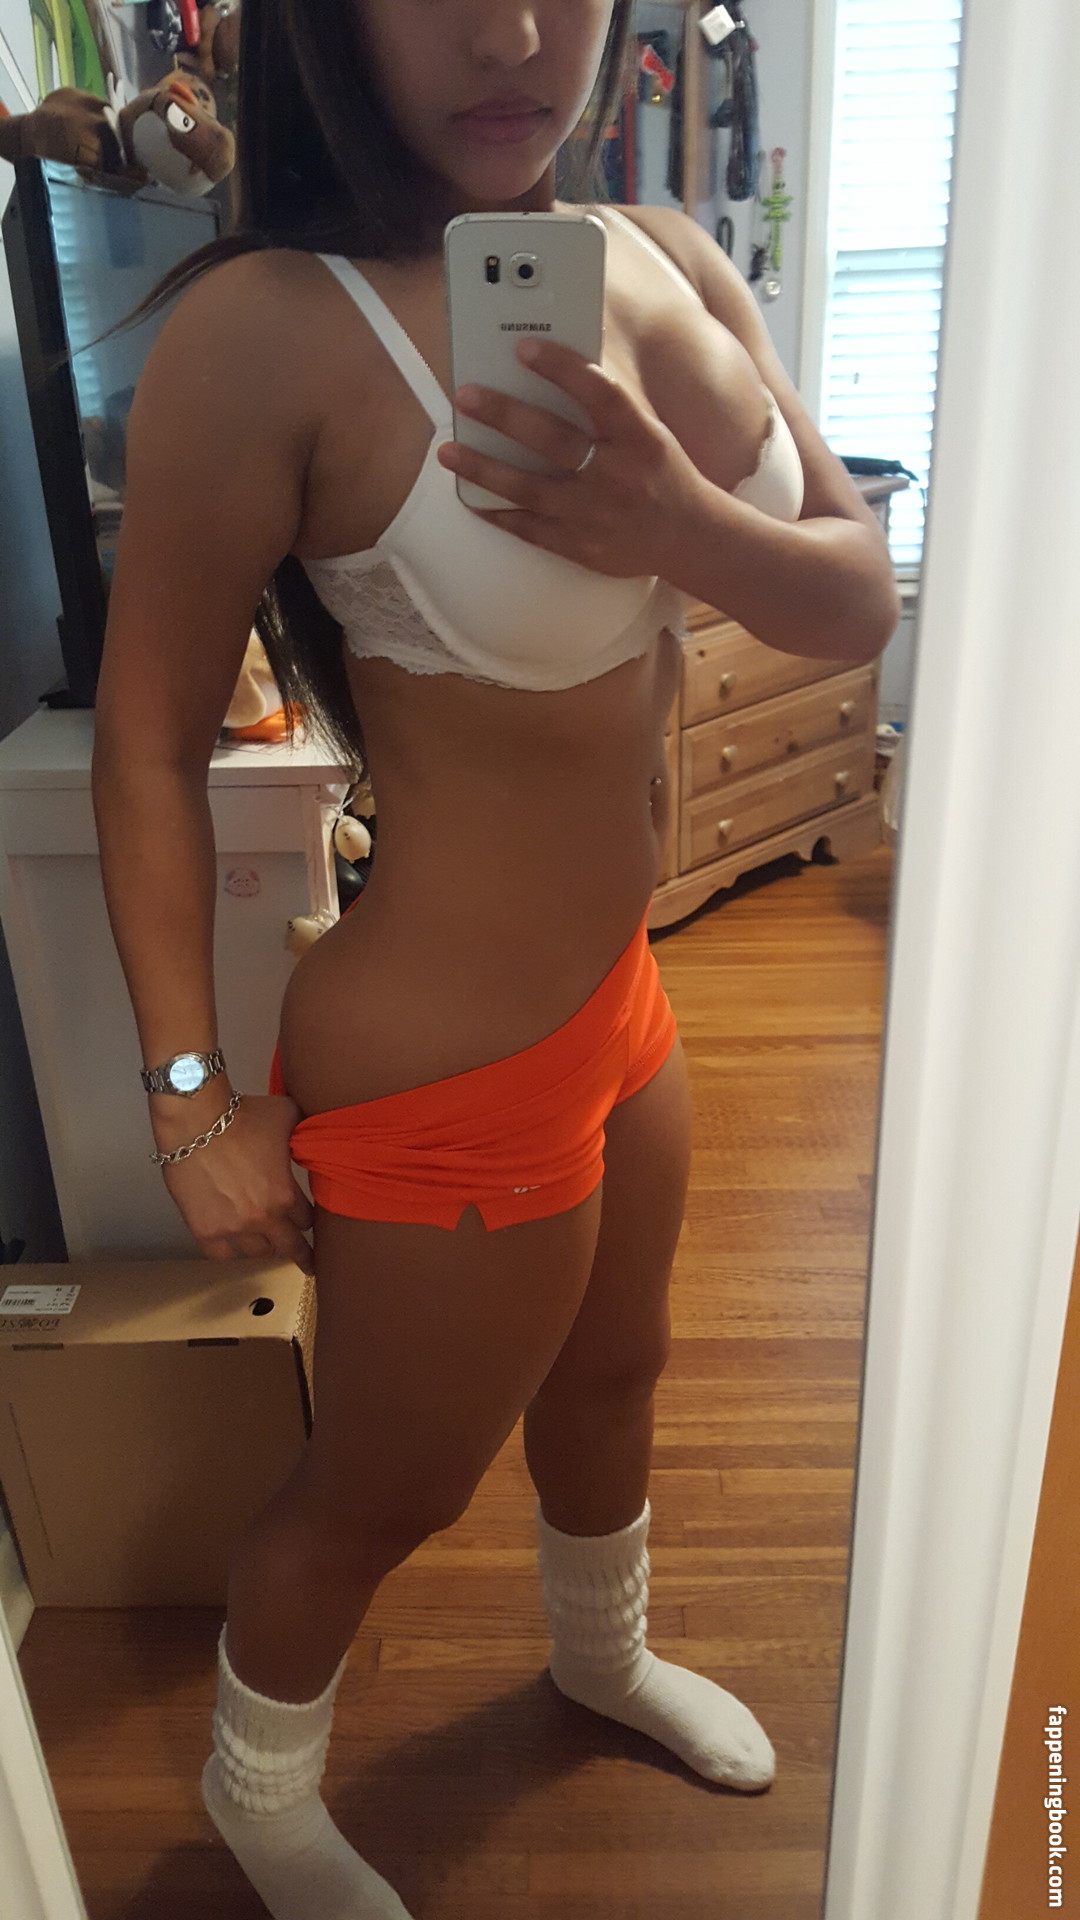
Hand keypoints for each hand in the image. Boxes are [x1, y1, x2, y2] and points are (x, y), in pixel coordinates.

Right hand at [155, 1092, 314, 1275]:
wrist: (197, 1120)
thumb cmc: (243, 1115)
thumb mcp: (288, 1117)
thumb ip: (305, 1134)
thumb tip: (317, 1130)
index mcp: (286, 1195)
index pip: (307, 1220)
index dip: (308, 1219)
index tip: (308, 1223)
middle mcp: (263, 1217)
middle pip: (290, 1246)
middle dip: (301, 1252)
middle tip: (309, 1262)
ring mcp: (232, 1227)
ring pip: (257, 1252)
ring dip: (263, 1246)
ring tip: (264, 1241)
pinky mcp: (204, 1230)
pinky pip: (222, 1255)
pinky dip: (229, 1250)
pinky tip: (233, 1244)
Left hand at [437, 335, 702, 578]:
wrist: (687, 538)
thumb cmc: (659, 474)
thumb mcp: (647, 434)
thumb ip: (607, 411)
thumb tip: (550, 372)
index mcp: (640, 439)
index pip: (601, 393)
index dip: (562, 368)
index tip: (524, 347)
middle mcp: (618, 476)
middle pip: (554, 440)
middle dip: (505, 415)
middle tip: (466, 394)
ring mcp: (596, 516)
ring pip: (530, 488)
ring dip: (484, 468)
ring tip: (448, 450)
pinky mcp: (580, 547)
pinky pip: (529, 528)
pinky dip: (497, 511)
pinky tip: (470, 496)